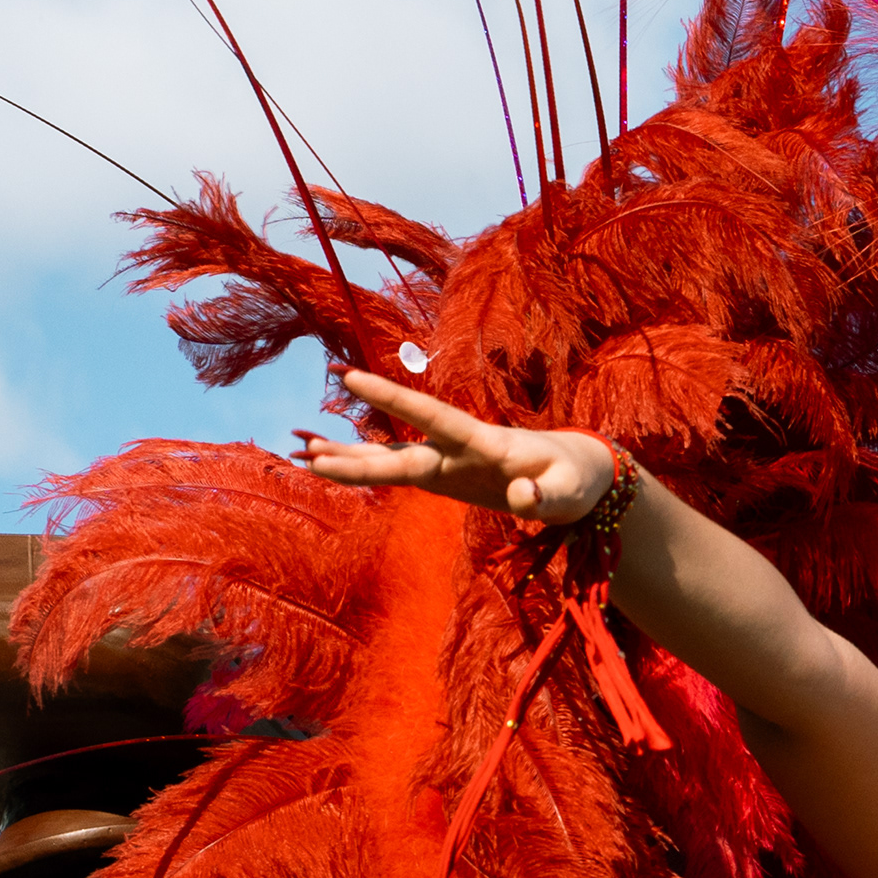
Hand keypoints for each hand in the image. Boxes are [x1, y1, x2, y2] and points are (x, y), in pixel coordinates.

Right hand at [295, 365, 613, 523]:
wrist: (574, 472)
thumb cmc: (574, 477)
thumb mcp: (569, 489)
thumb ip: (546, 495)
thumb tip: (521, 499)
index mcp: (486, 442)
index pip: (435, 417)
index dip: (394, 399)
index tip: (354, 378)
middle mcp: (458, 448)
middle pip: (403, 450)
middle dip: (359, 452)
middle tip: (310, 447)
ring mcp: (448, 462)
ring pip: (392, 459)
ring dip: (350, 459)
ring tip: (302, 455)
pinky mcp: (444, 478)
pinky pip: (398, 474)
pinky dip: (364, 472)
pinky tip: (327, 467)